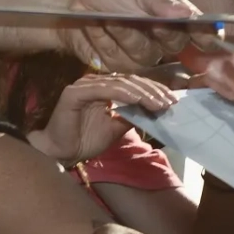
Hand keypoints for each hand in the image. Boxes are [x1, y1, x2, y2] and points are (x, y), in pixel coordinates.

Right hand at [28, 73, 177, 164]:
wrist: (61, 152)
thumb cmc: (85, 140)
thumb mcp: (116, 128)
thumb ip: (132, 116)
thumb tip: (155, 111)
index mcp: (104, 88)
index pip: (133, 84)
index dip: (153, 90)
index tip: (172, 100)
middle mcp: (95, 82)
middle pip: (130, 81)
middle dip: (152, 91)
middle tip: (170, 102)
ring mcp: (85, 85)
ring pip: (120, 84)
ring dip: (142, 93)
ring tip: (158, 103)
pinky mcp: (75, 92)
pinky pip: (105, 90)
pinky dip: (123, 94)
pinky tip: (138, 100)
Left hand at [66, 0, 198, 71]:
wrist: (76, 0)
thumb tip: (186, 13)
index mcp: (173, 15)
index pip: (198, 29)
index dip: (206, 36)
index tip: (207, 37)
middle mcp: (162, 39)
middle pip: (174, 45)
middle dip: (160, 31)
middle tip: (149, 20)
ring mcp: (141, 55)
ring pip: (144, 54)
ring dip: (125, 33)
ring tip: (109, 16)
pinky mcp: (118, 66)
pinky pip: (117, 59)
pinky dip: (104, 40)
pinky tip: (97, 27)